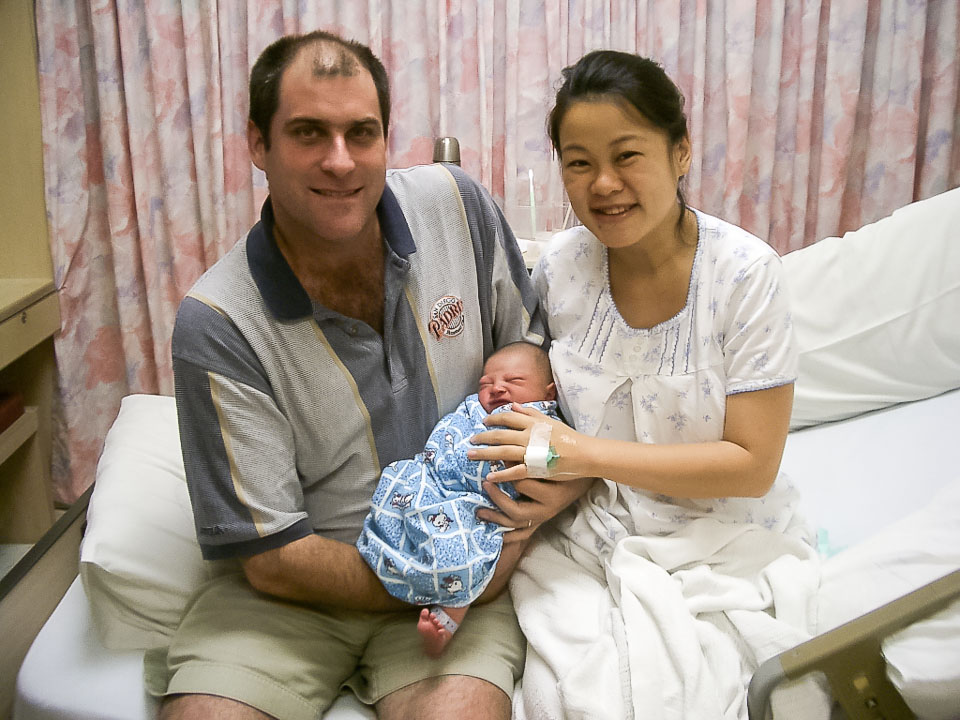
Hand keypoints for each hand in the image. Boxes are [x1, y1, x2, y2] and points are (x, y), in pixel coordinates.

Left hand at [470, 403, 593, 540]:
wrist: (584, 453)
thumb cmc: (569, 437)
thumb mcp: (550, 421)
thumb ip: (530, 413)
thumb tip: (513, 404)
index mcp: (533, 423)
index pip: (508, 417)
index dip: (494, 419)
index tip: (484, 421)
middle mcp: (529, 436)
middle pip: (500, 434)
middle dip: (483, 437)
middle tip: (471, 440)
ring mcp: (531, 452)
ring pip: (502, 452)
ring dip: (484, 453)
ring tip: (470, 455)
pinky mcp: (535, 467)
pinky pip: (514, 471)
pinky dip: (501, 474)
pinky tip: (489, 476)